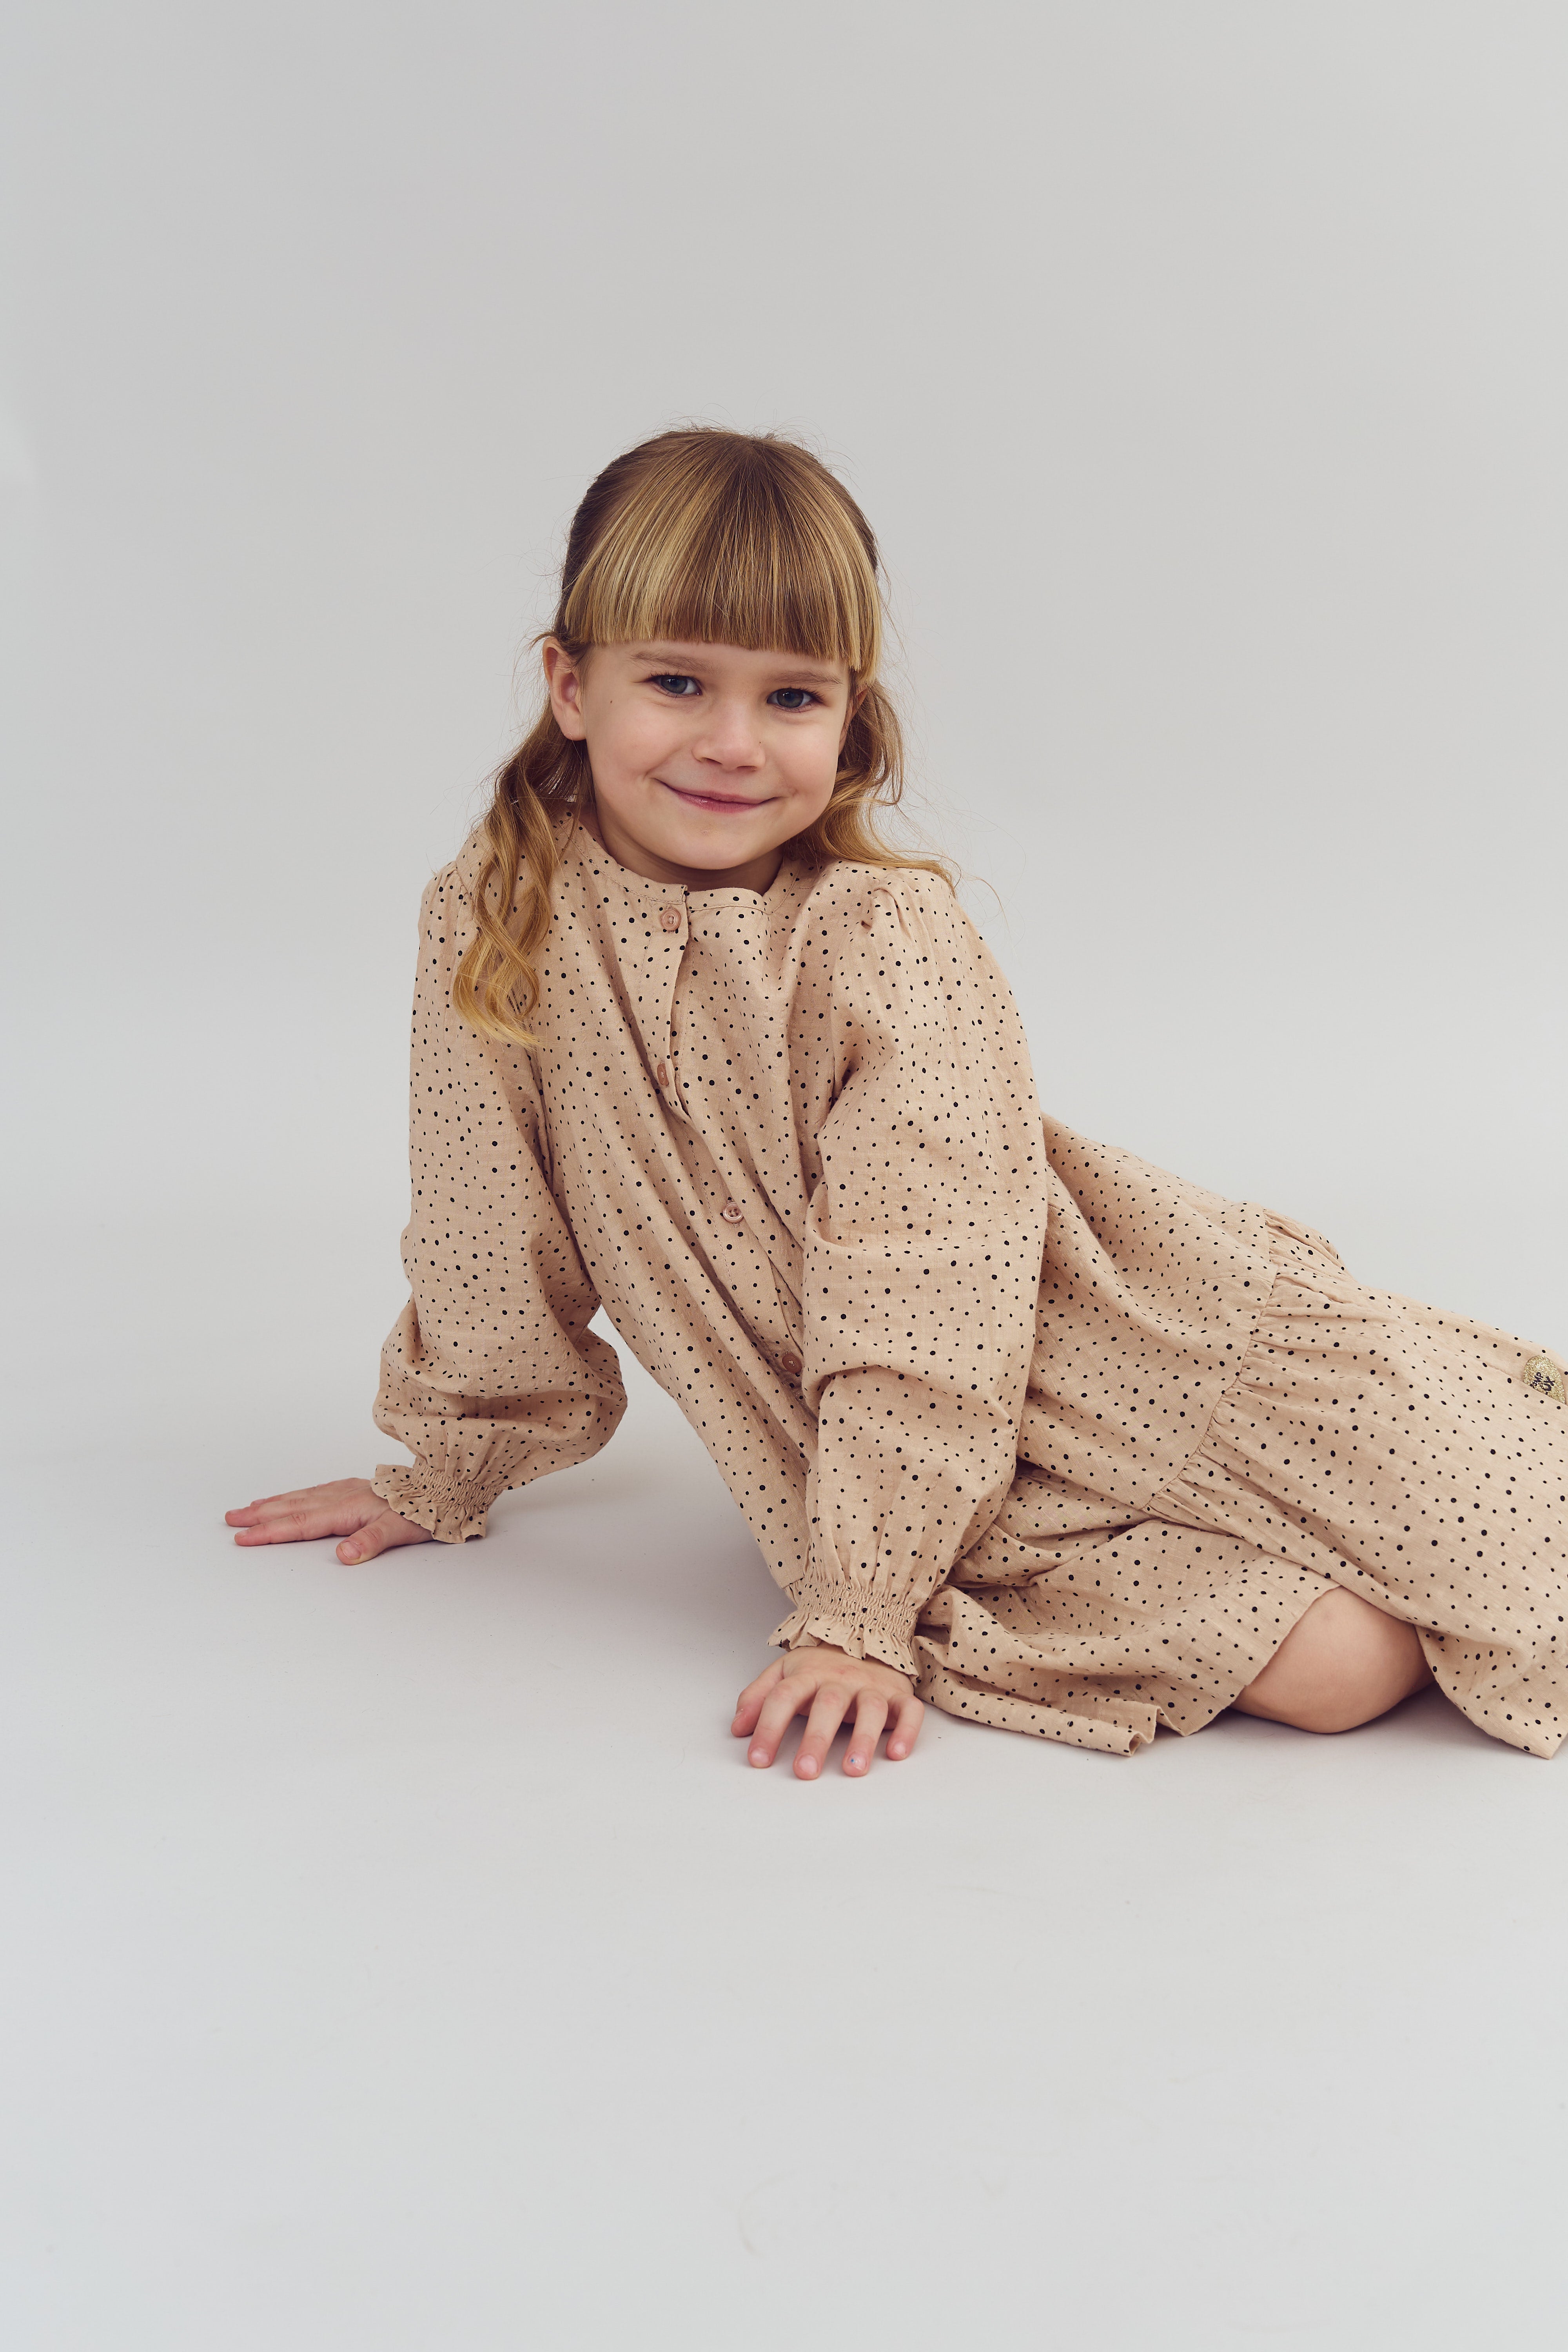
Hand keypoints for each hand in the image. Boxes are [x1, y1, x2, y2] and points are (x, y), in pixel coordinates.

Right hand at [224, 1477, 432, 1564]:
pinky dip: (292, 1496)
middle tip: (231, 1519)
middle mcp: (341, 1496)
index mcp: (347, 1508)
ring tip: (248, 1507)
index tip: (243, 1536)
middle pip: (291, 1507)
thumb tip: (344, 1556)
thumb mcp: (401, 1530)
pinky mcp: (351, 1489)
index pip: (300, 1523)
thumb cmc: (423, 1510)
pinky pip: (312, 1492)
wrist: (442, 1488)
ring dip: (272, 1503)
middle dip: (259, 1515)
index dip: (269, 1531)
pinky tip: (286, 1498)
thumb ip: (371, 1542)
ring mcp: (345, 1490)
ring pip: (299, 1497)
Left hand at [732, 1645, 923, 1779]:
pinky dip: (907, 1731)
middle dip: (816, 1739)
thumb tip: (737, 1729)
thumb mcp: (783, 1673)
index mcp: (808, 1674)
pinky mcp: (899, 1695)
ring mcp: (872, 1686)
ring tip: (852, 1770)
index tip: (757, 1759)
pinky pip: (909, 1711)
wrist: (864, 1633)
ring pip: (871, 1709)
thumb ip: (758, 1697)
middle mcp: (841, 1679)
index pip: (784, 1697)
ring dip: (863, 1739)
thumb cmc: (820, 1666)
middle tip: (804, 1772)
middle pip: (828, 1705)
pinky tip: (897, 1753)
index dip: (769, 1727)